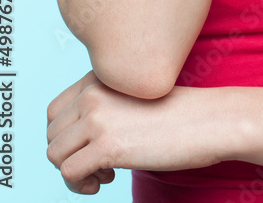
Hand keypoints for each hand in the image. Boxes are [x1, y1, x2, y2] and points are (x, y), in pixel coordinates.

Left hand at [46, 70, 232, 192]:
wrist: (210, 121)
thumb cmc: (180, 114)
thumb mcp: (134, 98)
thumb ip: (105, 106)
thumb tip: (76, 140)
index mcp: (99, 77)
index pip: (55, 111)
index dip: (67, 136)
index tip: (91, 147)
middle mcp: (93, 93)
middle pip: (52, 134)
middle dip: (70, 156)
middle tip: (99, 164)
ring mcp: (99, 118)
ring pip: (55, 154)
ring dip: (74, 172)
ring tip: (103, 174)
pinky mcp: (107, 145)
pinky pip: (69, 173)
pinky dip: (80, 185)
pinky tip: (107, 180)